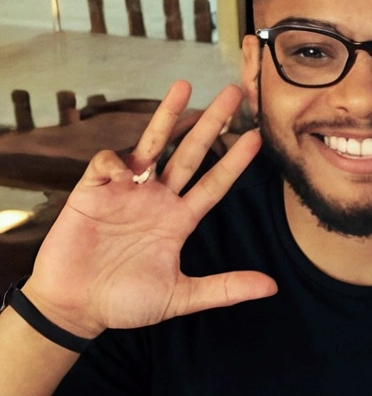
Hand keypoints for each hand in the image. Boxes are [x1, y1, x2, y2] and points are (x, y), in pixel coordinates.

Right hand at [24, 82, 275, 340]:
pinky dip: (115, 162)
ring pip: (151, 146)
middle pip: (189, 153)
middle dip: (210, 123)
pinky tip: (121, 172)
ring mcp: (126, 192)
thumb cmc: (125, 303)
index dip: (234, 161)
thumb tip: (271, 287)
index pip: (214, 183)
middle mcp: (157, 199)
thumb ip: (224, 289)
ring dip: (167, 117)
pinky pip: (108, 164)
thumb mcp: (180, 296)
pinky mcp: (93, 192)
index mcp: (179, 220)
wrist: (76, 308)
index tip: (256, 138)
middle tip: (233, 92)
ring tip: (183, 87)